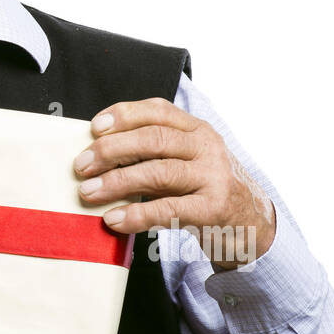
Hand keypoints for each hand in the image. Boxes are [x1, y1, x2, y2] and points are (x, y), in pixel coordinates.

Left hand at [73, 98, 275, 270]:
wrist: (253, 223)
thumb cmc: (204, 188)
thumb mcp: (185, 160)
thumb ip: (151, 152)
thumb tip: (96, 153)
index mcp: (196, 129)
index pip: (158, 110)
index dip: (124, 114)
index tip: (94, 127)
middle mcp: (206, 147)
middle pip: (153, 138)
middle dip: (111, 150)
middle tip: (80, 165)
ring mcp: (212, 177)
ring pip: (159, 172)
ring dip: (117, 181)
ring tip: (88, 192)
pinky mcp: (214, 209)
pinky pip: (169, 209)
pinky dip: (137, 214)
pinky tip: (114, 220)